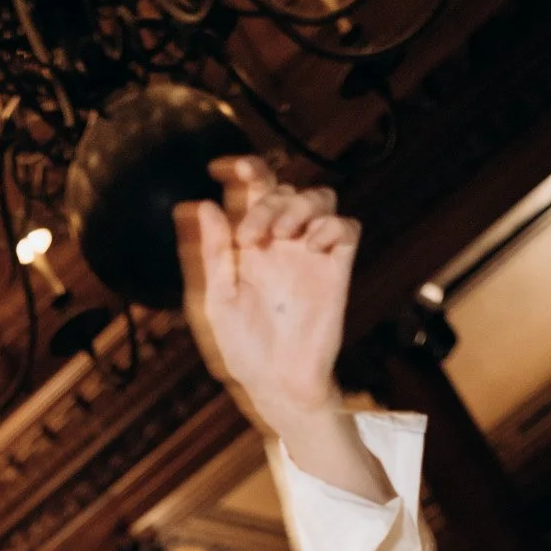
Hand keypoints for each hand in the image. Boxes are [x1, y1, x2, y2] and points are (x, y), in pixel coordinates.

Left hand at [175, 157, 358, 436]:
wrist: (277, 383)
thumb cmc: (245, 347)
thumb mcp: (219, 299)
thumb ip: (214, 253)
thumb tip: (204, 205)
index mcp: (252, 243)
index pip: (255, 190)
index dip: (249, 169)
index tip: (234, 167)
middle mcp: (283, 242)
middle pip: (286, 189)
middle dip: (267, 200)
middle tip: (251, 238)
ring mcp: (311, 254)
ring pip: (320, 197)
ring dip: (300, 204)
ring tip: (283, 235)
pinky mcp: (337, 270)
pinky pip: (346, 228)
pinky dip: (332, 226)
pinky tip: (312, 245)